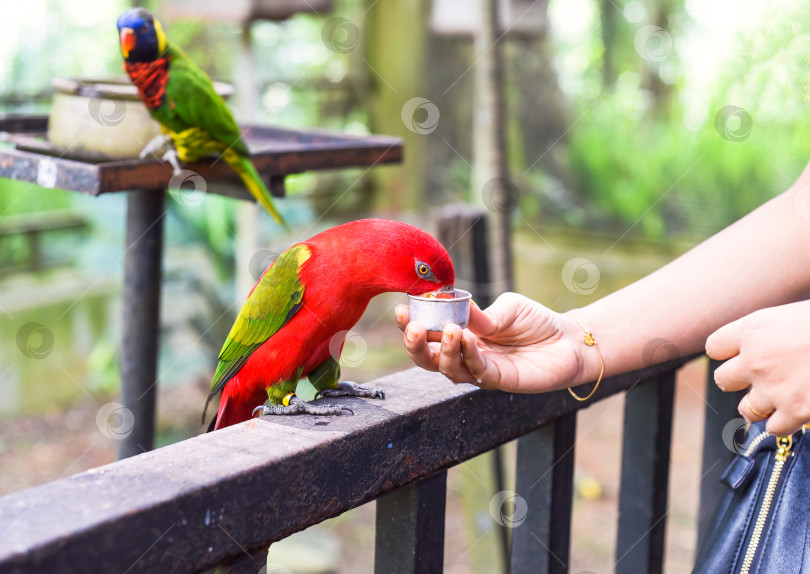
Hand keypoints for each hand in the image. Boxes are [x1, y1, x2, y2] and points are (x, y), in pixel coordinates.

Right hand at [395, 292, 581, 392]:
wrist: (568, 341)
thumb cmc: (536, 322)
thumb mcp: (506, 309)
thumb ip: (480, 313)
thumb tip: (453, 305)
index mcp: (460, 335)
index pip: (428, 333)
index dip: (411, 323)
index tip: (401, 307)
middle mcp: (464, 355)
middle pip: (427, 358)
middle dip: (414, 344)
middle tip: (412, 327)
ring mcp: (479, 370)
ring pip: (447, 368)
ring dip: (442, 350)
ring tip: (447, 329)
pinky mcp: (497, 381)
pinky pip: (475, 370)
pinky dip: (467, 353)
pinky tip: (465, 337)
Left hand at [706, 300, 809, 434]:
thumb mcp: (792, 315)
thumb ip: (769, 333)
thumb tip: (756, 346)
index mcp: (753, 329)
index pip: (715, 347)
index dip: (728, 352)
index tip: (740, 355)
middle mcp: (754, 359)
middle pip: (722, 380)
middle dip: (738, 381)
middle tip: (761, 379)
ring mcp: (772, 388)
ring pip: (746, 409)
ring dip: (760, 406)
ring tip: (781, 398)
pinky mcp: (794, 411)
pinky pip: (774, 428)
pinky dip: (784, 423)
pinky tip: (798, 412)